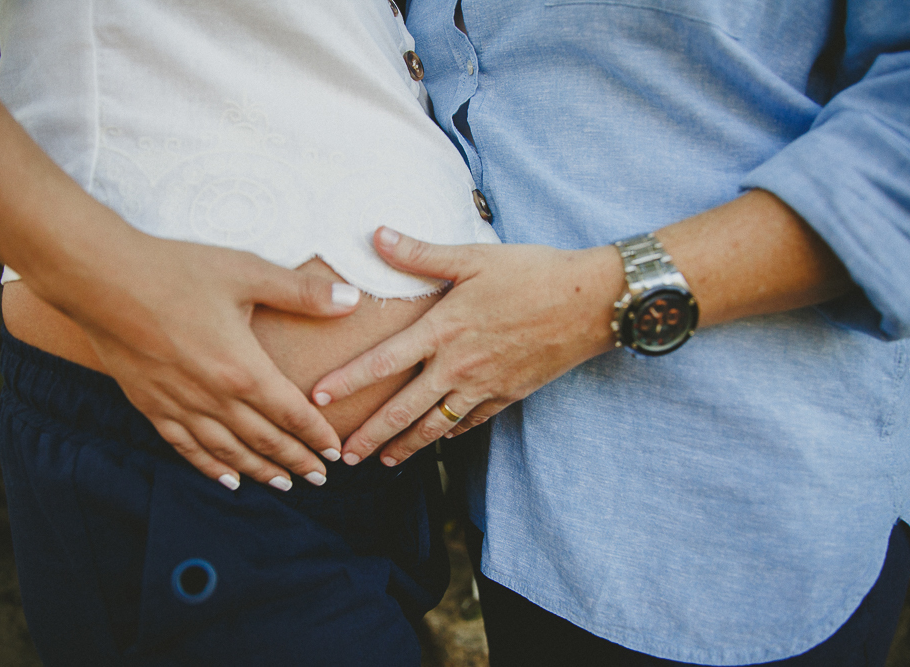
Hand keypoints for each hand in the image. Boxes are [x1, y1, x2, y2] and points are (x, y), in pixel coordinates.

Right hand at [68, 233, 360, 490]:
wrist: (100, 278)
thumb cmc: (175, 270)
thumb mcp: (247, 272)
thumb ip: (301, 292)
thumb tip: (352, 300)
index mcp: (243, 369)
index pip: (292, 413)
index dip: (316, 434)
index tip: (335, 452)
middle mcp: (214, 398)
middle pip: (265, 440)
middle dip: (296, 461)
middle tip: (319, 479)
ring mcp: (180, 406)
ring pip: (229, 452)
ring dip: (260, 470)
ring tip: (283, 484)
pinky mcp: (150, 405)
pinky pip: (187, 447)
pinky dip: (211, 467)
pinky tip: (226, 479)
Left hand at [312, 227, 622, 465]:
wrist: (591, 302)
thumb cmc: (532, 272)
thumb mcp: (473, 257)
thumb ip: (421, 253)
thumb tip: (376, 234)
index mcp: (444, 329)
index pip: (385, 362)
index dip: (348, 381)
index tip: (318, 399)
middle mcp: (458, 366)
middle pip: (404, 410)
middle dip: (370, 436)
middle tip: (342, 457)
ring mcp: (484, 385)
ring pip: (436, 426)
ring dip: (405, 447)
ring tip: (383, 463)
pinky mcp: (508, 394)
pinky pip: (471, 422)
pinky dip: (450, 435)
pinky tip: (438, 442)